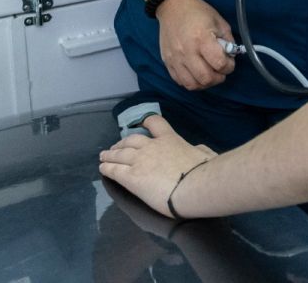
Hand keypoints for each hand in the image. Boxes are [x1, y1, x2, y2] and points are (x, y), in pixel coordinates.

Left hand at [99, 114, 213, 217]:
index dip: (146, 121)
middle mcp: (151, 146)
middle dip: (122, 142)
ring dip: (110, 154)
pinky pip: (114, 170)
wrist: (192, 185)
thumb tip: (200, 150)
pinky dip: (106, 168)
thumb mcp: (205, 154)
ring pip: (119, 154)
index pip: (155, 123)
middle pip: (131, 140)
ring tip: (103, 156)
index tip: (141, 122)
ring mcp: (139, 161)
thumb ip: (199, 151)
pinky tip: (102, 168)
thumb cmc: (203, 171)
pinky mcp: (131, 177)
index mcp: (170, 139)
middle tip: (115, 146)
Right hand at [156, 0, 235, 89]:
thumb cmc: (198, 12)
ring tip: (209, 73)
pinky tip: (196, 72)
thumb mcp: (219, 21)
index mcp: (202, 38)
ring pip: (192, 84)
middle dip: (218, 77)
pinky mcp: (167, 62)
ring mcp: (175, 58)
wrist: (172, 6)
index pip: (219, 64)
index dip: (229, 66)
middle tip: (220, 69)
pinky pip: (180, 81)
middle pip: (206, 78)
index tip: (229, 61)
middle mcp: (187, 51)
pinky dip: (191, 81)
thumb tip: (231, 57)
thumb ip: (228, 41)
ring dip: (205, 83)